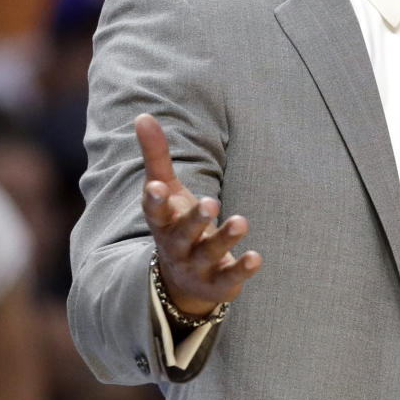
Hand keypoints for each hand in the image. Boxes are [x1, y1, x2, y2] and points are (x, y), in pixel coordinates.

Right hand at [136, 112, 261, 317]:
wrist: (182, 282)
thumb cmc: (175, 223)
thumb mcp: (167, 189)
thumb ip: (156, 156)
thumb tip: (142, 115)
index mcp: (162, 222)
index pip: (154, 212)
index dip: (154, 200)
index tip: (156, 186)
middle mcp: (176, 246)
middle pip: (182, 234)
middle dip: (195, 220)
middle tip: (211, 202)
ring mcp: (196, 267)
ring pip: (208, 253)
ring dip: (225, 238)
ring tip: (242, 221)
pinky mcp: (217, 283)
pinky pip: (229, 278)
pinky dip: (242, 269)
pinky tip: (257, 257)